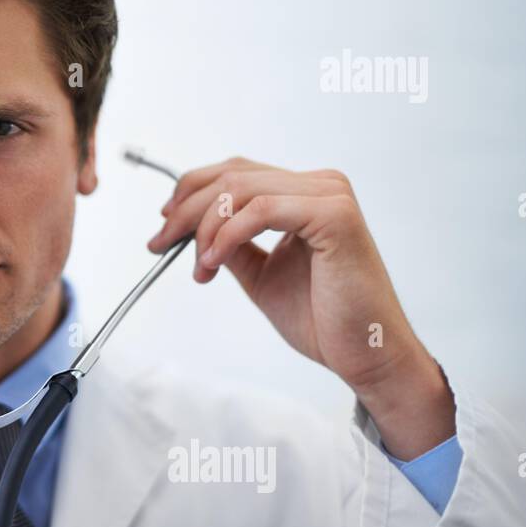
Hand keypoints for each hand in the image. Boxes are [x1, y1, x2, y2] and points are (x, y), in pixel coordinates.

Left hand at [146, 157, 453, 458]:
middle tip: (160, 243)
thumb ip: (232, 245)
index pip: (235, 172)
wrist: (365, 354)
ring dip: (205, 229)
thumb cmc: (323, 319)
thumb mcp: (260, 274)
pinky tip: (214, 263)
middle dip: (186, 210)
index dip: (190, 193)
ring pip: (239, 191)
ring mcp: (329, 195)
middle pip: (230, 176)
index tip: (164, 226)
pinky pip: (260, 211)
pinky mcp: (334, 215)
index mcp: (305, 193)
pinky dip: (226, 236)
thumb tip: (190, 230)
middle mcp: (320, 184)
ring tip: (201, 268)